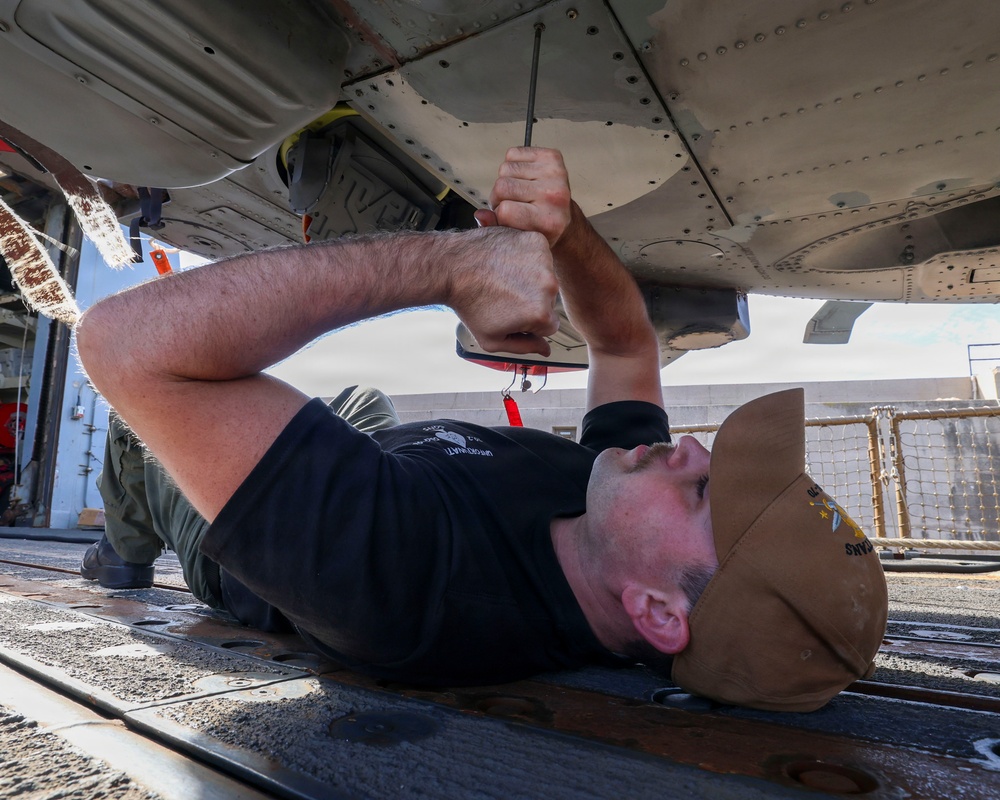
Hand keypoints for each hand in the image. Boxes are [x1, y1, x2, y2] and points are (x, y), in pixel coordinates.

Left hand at [445, 227, 559, 356]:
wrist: (451, 267)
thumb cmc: (468, 302)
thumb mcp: (492, 339)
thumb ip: (523, 348)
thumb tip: (545, 350)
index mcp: (540, 314)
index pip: (549, 326)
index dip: (529, 323)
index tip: (512, 313)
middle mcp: (547, 286)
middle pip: (549, 300)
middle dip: (531, 300)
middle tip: (505, 295)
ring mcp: (543, 261)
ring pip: (545, 276)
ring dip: (530, 278)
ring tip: (504, 278)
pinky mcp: (536, 241)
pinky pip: (540, 255)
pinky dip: (527, 258)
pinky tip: (507, 263)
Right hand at [475, 147, 571, 247]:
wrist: (564, 215)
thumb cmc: (540, 227)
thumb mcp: (519, 237)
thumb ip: (496, 228)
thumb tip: (481, 214)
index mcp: (548, 220)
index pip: (505, 210)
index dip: (499, 214)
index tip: (507, 217)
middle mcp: (554, 195)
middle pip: (502, 186)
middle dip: (499, 196)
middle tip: (511, 202)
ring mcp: (555, 173)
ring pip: (505, 168)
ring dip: (506, 180)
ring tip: (518, 191)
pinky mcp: (552, 156)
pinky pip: (513, 153)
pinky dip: (513, 164)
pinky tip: (523, 177)